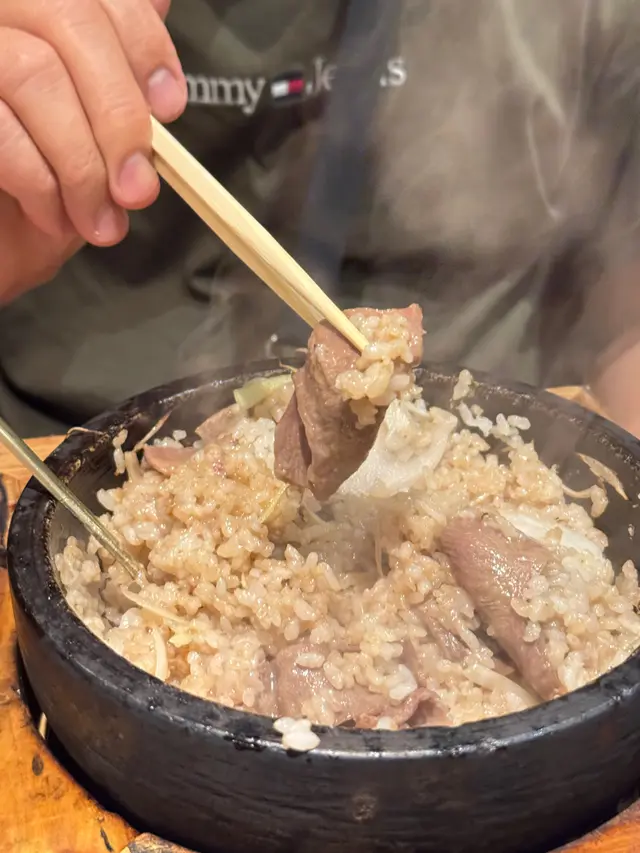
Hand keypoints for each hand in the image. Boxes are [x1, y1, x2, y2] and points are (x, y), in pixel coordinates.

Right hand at [0, 0, 185, 299]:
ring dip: (82, 162)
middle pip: (69, 16)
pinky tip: (53, 214)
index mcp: (33, 16)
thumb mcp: (96, 143)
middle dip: (120, 115)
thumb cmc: (36, 197)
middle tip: (138, 189)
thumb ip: (121, 79)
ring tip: (98, 219)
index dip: (142, 41)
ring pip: (35, 71)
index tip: (169, 107)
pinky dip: (40, 182)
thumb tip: (160, 6)